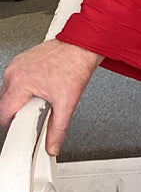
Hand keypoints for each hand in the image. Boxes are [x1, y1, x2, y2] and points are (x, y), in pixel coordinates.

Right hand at [0, 40, 101, 155]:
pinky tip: (40, 89)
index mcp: (20, 83)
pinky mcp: (22, 61)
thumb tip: (52, 146)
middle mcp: (14, 72)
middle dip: (17, 114)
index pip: (4, 113)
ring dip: (20, 100)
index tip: (18, 133)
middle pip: (5, 103)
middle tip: (34, 117)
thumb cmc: (75, 65)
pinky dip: (24, 89)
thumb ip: (57, 129)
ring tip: (40, 100)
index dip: (10, 127)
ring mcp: (17, 65)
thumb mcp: (67, 103)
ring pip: (9, 92)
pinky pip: (16, 80)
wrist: (83, 45)